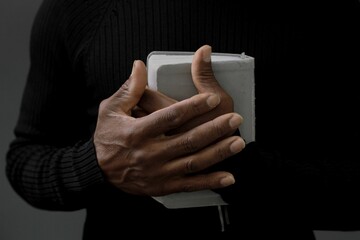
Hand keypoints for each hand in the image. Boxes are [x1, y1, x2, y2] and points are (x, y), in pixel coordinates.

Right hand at [93, 60, 244, 195]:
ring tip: (238, 142)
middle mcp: (150, 153)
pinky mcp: (162, 186)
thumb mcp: (110, 109)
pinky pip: (189, 185)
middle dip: (214, 129)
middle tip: (234, 118)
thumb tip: (140, 65)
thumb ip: (129, 89)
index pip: (170, 117)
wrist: (97, 171)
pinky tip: (228, 177)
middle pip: (188, 140)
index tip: (211, 99)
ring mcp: (158, 172)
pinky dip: (209, 181)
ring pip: (193, 162)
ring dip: (218, 153)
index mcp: (137, 132)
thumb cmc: (106, 137)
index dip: (193, 107)